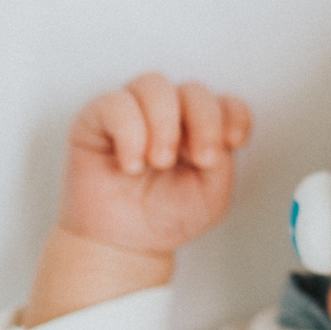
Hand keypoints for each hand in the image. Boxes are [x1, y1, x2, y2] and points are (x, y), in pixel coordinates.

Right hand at [20, 75, 253, 324]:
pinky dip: (129, 132)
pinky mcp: (96, 119)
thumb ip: (222, 159)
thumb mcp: (211, 194)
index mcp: (199, 127)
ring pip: (154, 84)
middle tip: (199, 160)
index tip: (233, 142)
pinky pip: (114, 102)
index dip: (234, 115)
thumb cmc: (167, 217)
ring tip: (159, 162)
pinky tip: (131, 165)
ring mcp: (133, 111)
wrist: (124, 245)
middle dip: (203, 122)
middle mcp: (168, 113)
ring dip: (164, 123)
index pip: (224, 101)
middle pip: (193, 89)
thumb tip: (218, 131)